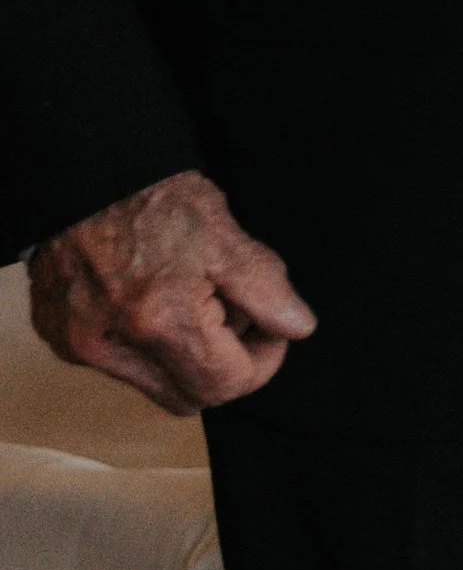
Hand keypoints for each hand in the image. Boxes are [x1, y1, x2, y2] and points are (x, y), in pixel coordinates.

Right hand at [29, 169, 316, 414]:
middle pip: (191, 397)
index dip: (261, 360)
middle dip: (223, 363)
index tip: (267, 328)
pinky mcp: (59, 337)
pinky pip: (118, 367)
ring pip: (155, 386)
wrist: (84, 172)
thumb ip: (265, 287)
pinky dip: (145, 346)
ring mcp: (79, 345)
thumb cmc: (151, 197)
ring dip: (183, 357)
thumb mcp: (223, 232)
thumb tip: (296, 328)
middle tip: (231, 311)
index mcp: (158, 318)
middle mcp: (111, 343)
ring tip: (189, 300)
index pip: (227, 385)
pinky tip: (151, 300)